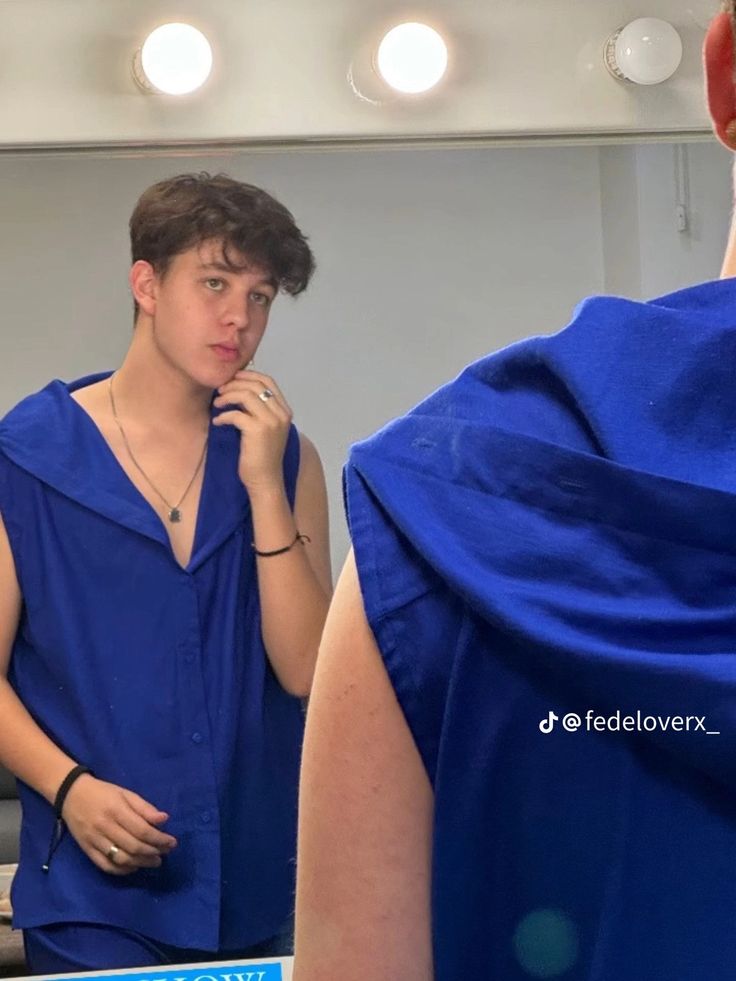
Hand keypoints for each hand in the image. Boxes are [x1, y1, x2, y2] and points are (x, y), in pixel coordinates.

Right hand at [62, 774, 176, 875]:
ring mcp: (94, 840)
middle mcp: (105, 827)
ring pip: (121, 859)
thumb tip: (164, 819)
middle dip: (153, 852)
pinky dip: (122, 870)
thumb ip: (144, 808)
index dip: (159, 839)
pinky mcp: (87, 850)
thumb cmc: (103, 792)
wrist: (71, 794)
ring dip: (141, 863)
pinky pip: (106, 866)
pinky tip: (134, 867)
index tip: (172, 842)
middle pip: (133, 846)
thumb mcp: (126, 793)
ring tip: (155, 861)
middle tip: (166, 853)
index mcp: (116, 810)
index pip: (142, 830)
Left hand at [212, 369, 292, 493]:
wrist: (265, 480)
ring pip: (246, 395)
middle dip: (234, 384)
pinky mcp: (258, 431)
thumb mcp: (266, 429)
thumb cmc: (262, 456)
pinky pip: (236, 413)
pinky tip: (217, 422)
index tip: (232, 378)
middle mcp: (281, 414)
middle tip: (220, 391)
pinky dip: (223, 415)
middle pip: (256, 385)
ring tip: (216, 404)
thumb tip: (239, 390)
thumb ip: (260, 410)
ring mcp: (271, 422)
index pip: (268, 381)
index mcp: (285, 411)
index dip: (248, 375)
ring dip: (227, 396)